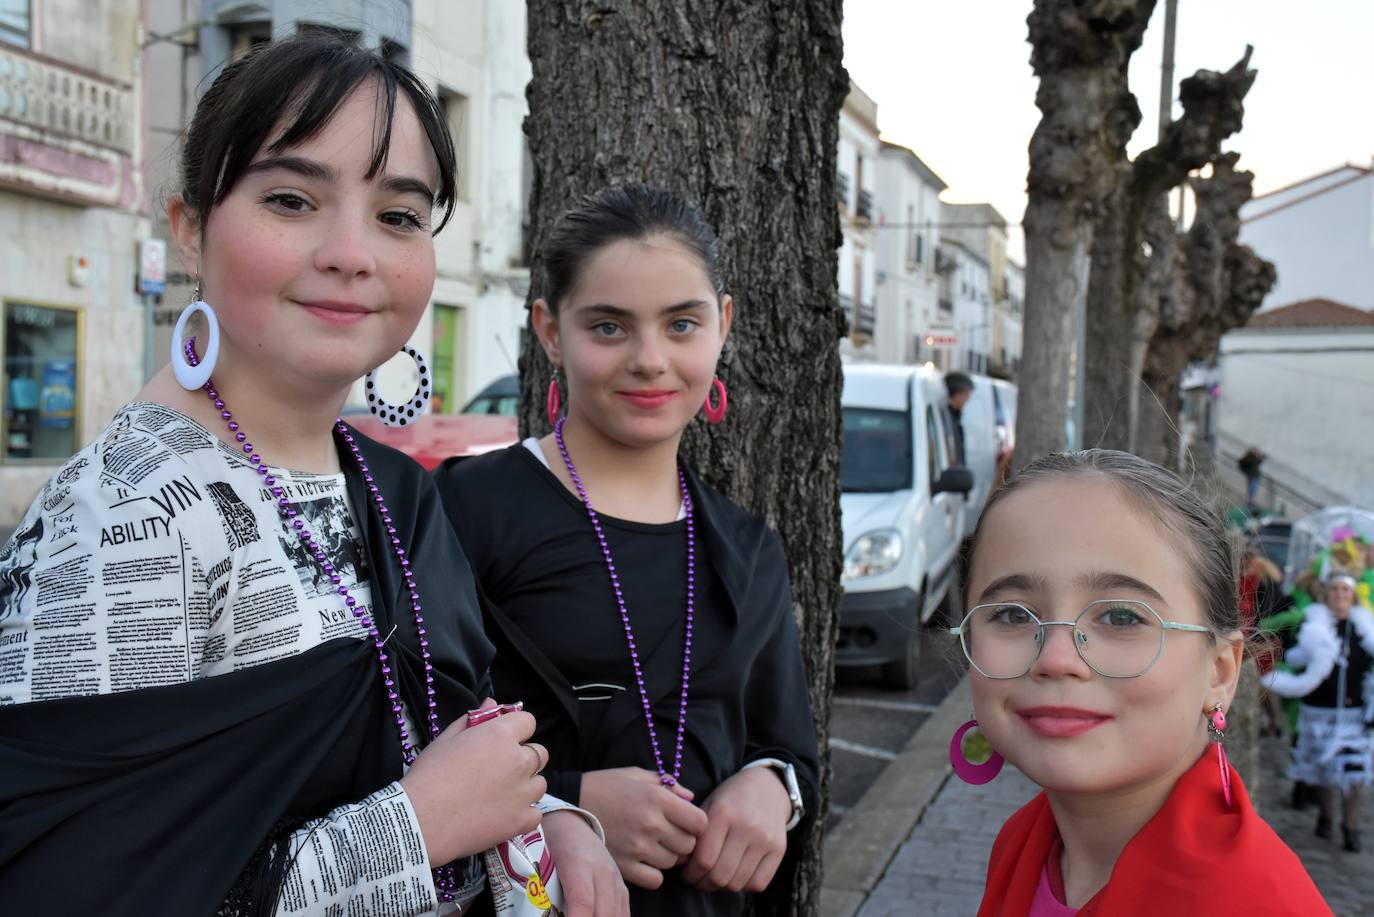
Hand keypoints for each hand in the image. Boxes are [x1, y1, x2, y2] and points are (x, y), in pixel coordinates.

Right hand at [400, 698, 547, 865]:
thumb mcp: (446, 739)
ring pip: (540, 783)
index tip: (504, 740)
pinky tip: (505, 815)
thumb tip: (492, 702)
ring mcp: (523, 792)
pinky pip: (536, 812)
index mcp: (501, 736)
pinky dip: (525, 813)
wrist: (421, 821)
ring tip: (501, 795)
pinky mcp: (522, 820)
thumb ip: (474, 718)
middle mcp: (519, 761)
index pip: (528, 721)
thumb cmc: (429, 775)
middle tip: (499, 770)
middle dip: (524, 757)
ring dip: (526, 786)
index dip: (517, 729)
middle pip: (539, 753)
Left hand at [542, 810, 630, 916]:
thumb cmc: (551, 844)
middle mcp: (603, 872)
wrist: (570, 823)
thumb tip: (539, 911)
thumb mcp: (541, 865)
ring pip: (616, 915)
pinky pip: (623, 913)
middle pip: (604, 913)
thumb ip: (543, 892)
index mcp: (578, 864)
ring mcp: (616, 880)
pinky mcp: (622, 887)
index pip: (582, 901)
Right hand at [578, 767, 708, 889]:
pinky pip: (655, 880)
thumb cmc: (607, 787)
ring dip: (668, 856)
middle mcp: (650, 823)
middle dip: (683, 840)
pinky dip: (653, 873)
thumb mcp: (637, 775)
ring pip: (673, 863)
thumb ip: (668, 784)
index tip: (686, 822)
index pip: (700, 822)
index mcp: (657, 798)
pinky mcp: (625, 865)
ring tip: (653, 845)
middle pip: (688, 845)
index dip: (696, 823)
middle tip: (669, 834)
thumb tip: (691, 799)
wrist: (571, 804)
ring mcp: (638, 847)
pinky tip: (644, 860)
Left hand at [682, 766, 790, 892]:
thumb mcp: (709, 805)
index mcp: (724, 813)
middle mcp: (747, 827)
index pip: (703, 859)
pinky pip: (758, 884)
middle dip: (703, 884)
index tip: (686, 874)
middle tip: (697, 881)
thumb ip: (695, 834)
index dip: (690, 873)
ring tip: (714, 879)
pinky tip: (735, 876)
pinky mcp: (779, 850)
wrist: (767, 786)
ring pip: (737, 883)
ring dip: (721, 888)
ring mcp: (765, 840)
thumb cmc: (731, 798)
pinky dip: (743, 886)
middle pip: (720, 875)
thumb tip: (682, 864)